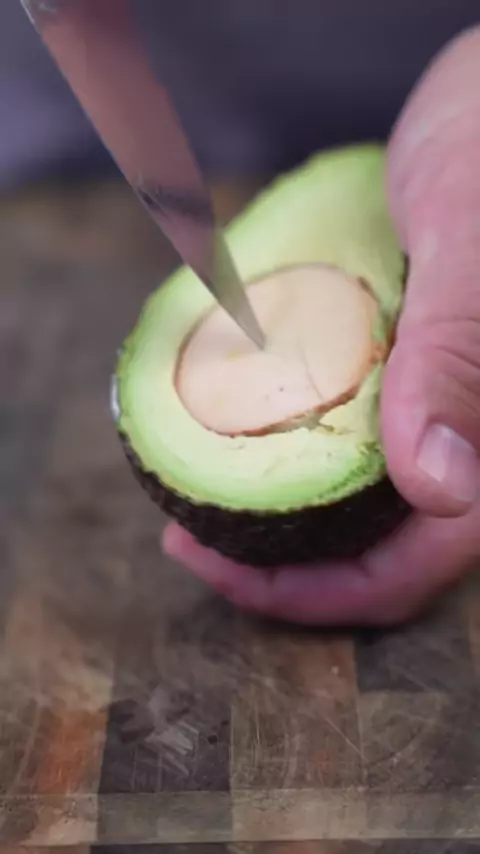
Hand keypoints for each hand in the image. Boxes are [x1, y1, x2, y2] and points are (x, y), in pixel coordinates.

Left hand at [162, 27, 479, 625]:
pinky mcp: (406, 375)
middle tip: (186, 538)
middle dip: (283, 563)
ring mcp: (440, 407)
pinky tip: (238, 430)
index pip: (420, 559)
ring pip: (362, 501)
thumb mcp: (473, 239)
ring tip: (198, 494)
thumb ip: (459, 360)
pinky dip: (290, 449)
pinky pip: (348, 437)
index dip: (317, 591)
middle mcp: (473, 432)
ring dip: (281, 512)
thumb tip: (441, 487)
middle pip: (383, 547)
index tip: (214, 566)